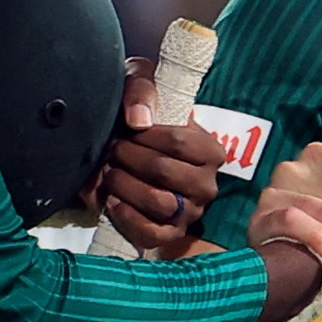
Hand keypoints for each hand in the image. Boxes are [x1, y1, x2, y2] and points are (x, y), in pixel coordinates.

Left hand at [89, 62, 228, 252]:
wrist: (124, 151)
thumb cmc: (138, 117)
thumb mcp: (140, 87)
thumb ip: (140, 91)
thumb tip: (139, 121)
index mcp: (210, 151)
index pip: (180, 143)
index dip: (147, 137)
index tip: (128, 130)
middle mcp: (207, 185)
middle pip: (165, 172)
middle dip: (129, 158)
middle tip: (113, 150)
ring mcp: (191, 212)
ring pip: (159, 202)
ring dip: (125, 185)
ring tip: (110, 172)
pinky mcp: (170, 234)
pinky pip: (152, 233)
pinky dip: (127, 217)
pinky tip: (112, 199)